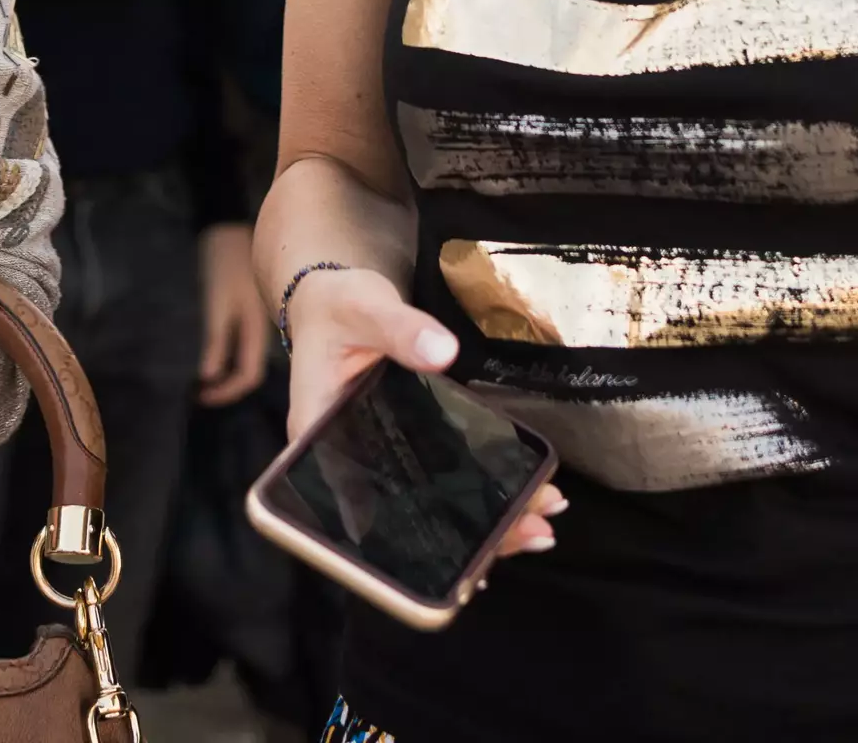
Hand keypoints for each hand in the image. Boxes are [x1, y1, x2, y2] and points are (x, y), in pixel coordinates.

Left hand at [197, 223, 269, 404]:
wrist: (229, 226)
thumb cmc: (224, 263)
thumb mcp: (217, 303)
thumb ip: (216, 340)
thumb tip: (209, 377)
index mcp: (258, 328)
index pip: (250, 375)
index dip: (227, 392)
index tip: (201, 397)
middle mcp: (264, 328)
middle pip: (251, 370)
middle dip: (227, 386)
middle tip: (200, 392)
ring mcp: (258, 319)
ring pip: (248, 357)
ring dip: (226, 372)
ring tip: (203, 379)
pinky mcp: (249, 309)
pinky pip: (243, 342)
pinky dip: (227, 355)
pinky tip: (212, 354)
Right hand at [275, 265, 561, 563]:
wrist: (332, 301)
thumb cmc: (335, 307)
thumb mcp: (362, 307)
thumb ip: (400, 328)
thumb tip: (443, 353)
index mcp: (319, 439)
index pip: (361, 507)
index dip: (409, 541)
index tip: (459, 556)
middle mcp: (348, 465)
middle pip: (408, 519)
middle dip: (470, 538)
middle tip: (529, 532)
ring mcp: (380, 461)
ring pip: (431, 509)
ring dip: (486, 523)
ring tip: (538, 527)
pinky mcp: (407, 450)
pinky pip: (443, 485)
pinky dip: (482, 498)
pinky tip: (521, 507)